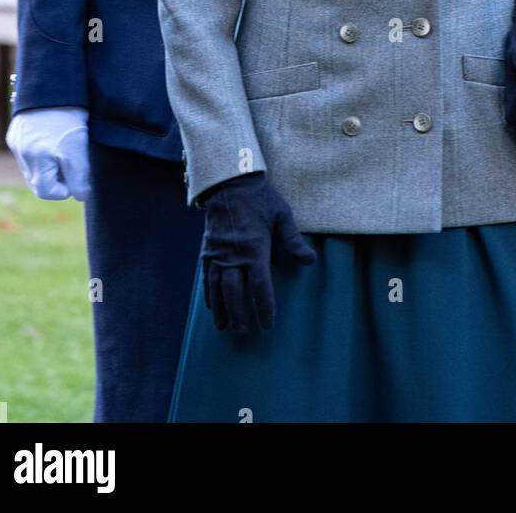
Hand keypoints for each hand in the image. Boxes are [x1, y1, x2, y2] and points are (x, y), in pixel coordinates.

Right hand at [5, 107, 90, 200]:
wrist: (55, 82)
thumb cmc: (70, 116)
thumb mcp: (78, 149)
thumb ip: (79, 177)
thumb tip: (80, 195)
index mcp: (38, 159)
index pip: (47, 192)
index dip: (65, 189)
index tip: (79, 178)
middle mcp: (23, 153)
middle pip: (38, 179)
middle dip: (57, 177)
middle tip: (74, 162)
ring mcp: (18, 141)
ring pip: (33, 164)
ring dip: (49, 163)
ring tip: (65, 145)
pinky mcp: (17, 129)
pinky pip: (28, 149)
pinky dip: (40, 149)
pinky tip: (53, 135)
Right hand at [199, 172, 316, 334]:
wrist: (229, 183)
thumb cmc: (260, 198)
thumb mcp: (282, 215)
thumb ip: (294, 240)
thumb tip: (310, 260)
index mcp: (254, 248)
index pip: (259, 286)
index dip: (264, 307)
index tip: (267, 324)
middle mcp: (233, 255)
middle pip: (234, 293)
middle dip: (239, 315)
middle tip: (244, 333)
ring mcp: (217, 254)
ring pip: (217, 289)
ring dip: (221, 310)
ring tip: (224, 327)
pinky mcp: (207, 250)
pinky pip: (206, 277)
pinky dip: (208, 294)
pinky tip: (212, 306)